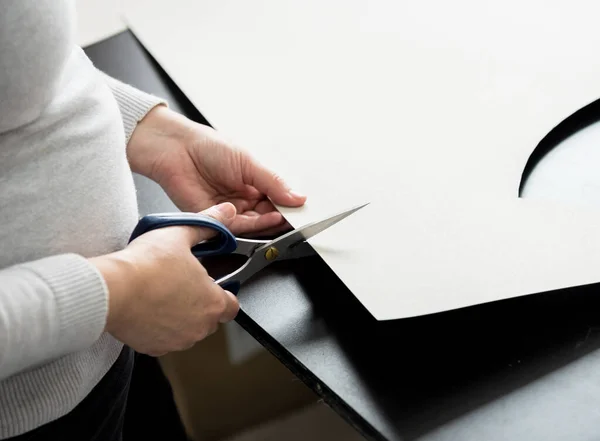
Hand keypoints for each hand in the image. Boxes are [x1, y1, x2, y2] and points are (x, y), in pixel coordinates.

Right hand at [90, 203, 238, 355]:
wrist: (112, 289)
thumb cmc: (146, 266)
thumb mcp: (181, 234)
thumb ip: (208, 225)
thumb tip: (225, 213)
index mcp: (212, 302)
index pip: (232, 306)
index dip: (224, 294)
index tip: (214, 286)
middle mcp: (199, 326)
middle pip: (209, 318)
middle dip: (200, 304)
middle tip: (182, 285)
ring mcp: (177, 340)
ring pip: (187, 330)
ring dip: (180, 317)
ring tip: (163, 294)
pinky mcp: (154, 348)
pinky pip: (164, 339)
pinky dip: (159, 328)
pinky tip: (148, 308)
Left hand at [127, 106, 305, 235]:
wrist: (175, 149)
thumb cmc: (207, 147)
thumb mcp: (249, 162)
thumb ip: (273, 183)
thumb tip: (297, 196)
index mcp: (252, 181)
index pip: (276, 198)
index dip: (289, 204)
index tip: (302, 208)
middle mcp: (241, 197)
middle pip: (267, 214)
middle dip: (282, 216)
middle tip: (296, 218)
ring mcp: (228, 209)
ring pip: (254, 223)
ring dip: (270, 222)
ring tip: (283, 218)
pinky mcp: (215, 218)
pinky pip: (236, 227)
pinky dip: (253, 225)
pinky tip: (266, 218)